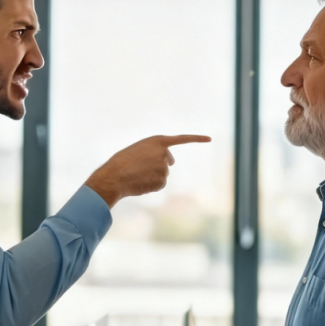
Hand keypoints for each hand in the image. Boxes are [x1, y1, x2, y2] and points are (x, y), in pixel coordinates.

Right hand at [85, 135, 211, 207]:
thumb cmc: (122, 161)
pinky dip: (152, 186)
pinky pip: (160, 185)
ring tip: (137, 175)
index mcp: (158, 140)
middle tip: (141, 168)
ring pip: (163, 175)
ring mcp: (164, 167)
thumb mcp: (138, 149)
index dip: (197, 139)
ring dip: (153, 177)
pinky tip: (141, 183)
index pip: (182, 139)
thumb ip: (153, 152)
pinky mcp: (162, 181)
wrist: (114, 176)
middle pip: (169, 162)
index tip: (210, 139)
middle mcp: (164, 152)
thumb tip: (168, 165)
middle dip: (160, 165)